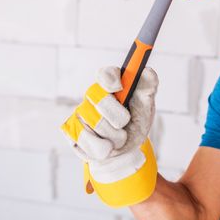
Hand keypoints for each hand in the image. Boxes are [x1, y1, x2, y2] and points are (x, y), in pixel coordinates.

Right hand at [61, 66, 157, 188]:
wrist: (128, 148)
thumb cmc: (136, 120)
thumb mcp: (146, 103)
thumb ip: (148, 85)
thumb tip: (146, 72)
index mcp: (110, 84)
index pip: (105, 74)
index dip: (110, 79)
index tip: (120, 88)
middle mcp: (92, 96)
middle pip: (97, 99)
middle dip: (117, 116)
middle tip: (125, 122)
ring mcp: (79, 113)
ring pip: (90, 123)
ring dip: (113, 137)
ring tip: (120, 138)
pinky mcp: (72, 132)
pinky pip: (82, 141)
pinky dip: (100, 148)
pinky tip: (107, 147)